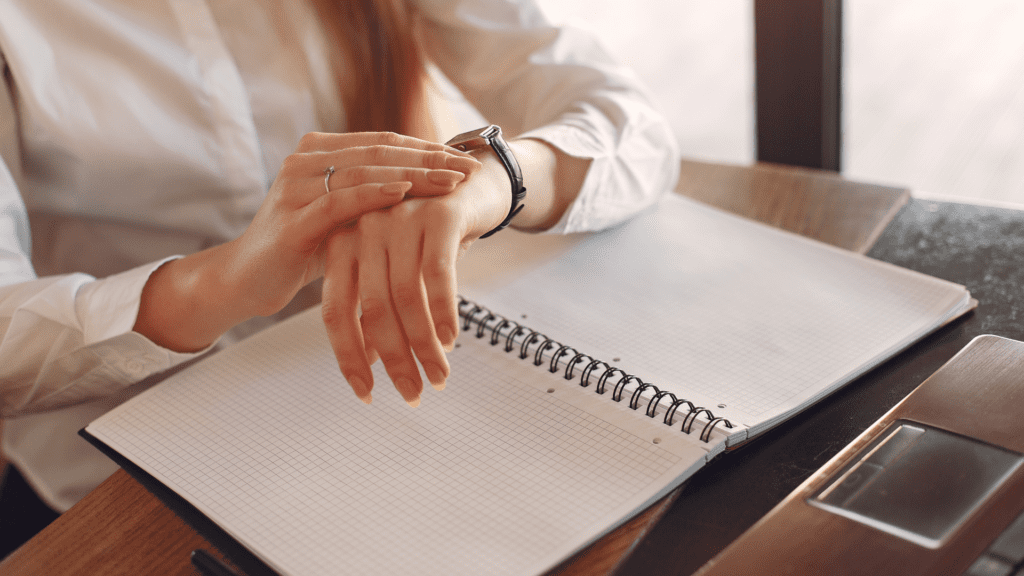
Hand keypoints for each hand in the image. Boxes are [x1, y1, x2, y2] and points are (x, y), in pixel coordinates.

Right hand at [223, 132, 481, 317]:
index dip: (427, 149)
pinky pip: (340, 201)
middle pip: (380, 152)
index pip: (384, 143)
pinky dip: (375, 195)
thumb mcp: (343, 216)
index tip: (466, 160)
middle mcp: (305, 160)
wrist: (245, 280)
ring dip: (413, 175)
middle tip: (469, 168)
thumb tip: (430, 186)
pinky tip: (406, 193)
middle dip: (429, 159)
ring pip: (365, 171)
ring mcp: (296, 186)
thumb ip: (373, 195)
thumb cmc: (301, 249)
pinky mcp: (293, 219)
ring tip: (450, 181)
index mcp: (318, 152)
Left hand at [319, 150, 510, 404]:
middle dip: (393, 359)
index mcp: (343, 243)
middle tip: (412, 393)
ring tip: (438, 376)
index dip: (349, 357)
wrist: (473, 183)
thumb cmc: (430, 234)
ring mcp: (400, 219)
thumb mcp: (397, 268)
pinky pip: (438, 274)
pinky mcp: (438, 215)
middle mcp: (365, 228)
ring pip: (405, 297)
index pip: (335, 311)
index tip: (366, 393)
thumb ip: (378, 306)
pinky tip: (451, 340)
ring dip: (423, 345)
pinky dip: (444, 313)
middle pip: (370, 308)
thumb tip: (369, 359)